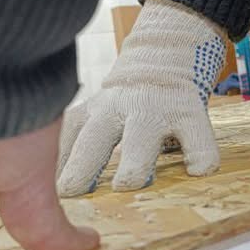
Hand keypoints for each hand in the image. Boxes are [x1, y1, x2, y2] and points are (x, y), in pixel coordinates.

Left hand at [56, 0, 225, 196]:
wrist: (168, 51)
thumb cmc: (128, 100)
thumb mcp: (96, 112)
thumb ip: (79, 145)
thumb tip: (59, 197)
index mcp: (92, 114)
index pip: (67, 143)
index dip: (57, 172)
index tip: (50, 197)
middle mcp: (120, 111)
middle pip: (95, 140)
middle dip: (82, 168)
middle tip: (71, 192)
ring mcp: (156, 111)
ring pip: (142, 138)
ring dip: (134, 163)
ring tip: (129, 184)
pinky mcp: (190, 112)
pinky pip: (198, 139)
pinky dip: (200, 156)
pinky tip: (198, 171)